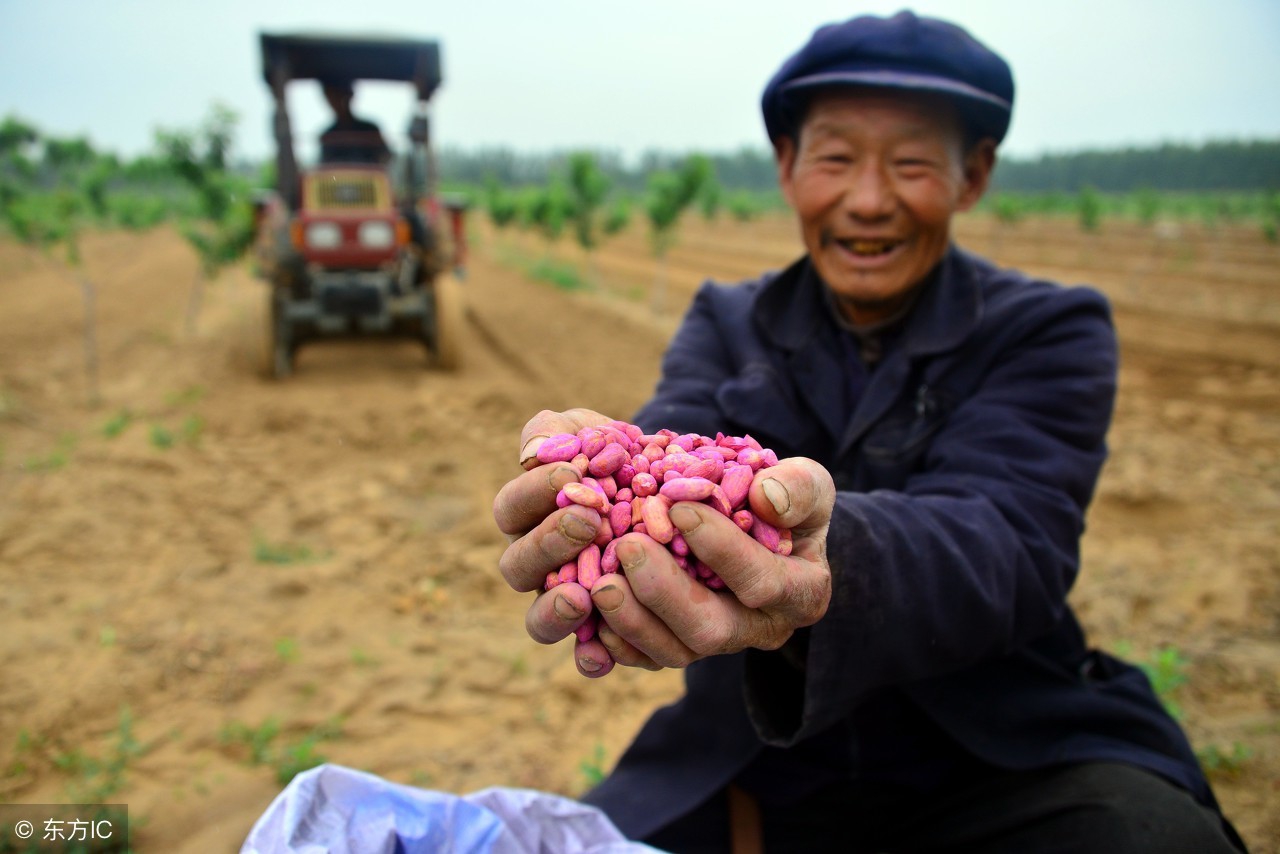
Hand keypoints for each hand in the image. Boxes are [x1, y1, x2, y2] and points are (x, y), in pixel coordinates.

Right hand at [493, 408, 618, 676]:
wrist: (667, 488)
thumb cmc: (617, 455)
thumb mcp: (589, 432)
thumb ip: (556, 432)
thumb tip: (533, 450)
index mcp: (528, 517)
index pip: (512, 509)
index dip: (533, 493)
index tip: (570, 474)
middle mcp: (539, 565)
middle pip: (519, 566)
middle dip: (549, 543)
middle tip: (586, 521)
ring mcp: (566, 600)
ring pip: (541, 619)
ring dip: (554, 610)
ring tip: (581, 596)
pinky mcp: (604, 629)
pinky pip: (589, 654)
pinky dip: (590, 658)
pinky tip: (602, 656)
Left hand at [590, 456, 833, 671]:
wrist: (761, 525)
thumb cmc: (786, 499)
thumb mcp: (809, 484)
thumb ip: (798, 487)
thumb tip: (766, 498)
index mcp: (800, 593)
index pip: (762, 582)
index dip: (722, 550)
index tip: (681, 510)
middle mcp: (758, 629)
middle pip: (710, 631)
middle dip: (665, 593)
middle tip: (627, 547)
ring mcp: (714, 642)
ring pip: (672, 652)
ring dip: (631, 620)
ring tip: (597, 582)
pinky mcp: (676, 645)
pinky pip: (642, 658)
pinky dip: (612, 642)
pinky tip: (586, 612)